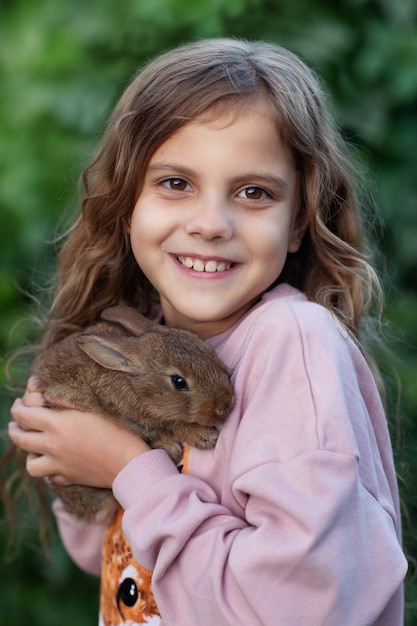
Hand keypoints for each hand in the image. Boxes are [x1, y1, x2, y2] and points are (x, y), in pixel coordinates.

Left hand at [9, 378, 149, 487]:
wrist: (130, 463)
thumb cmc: (117, 429)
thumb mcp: (91, 407)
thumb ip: (65, 400)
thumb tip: (45, 395)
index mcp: (57, 424)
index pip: (23, 414)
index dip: (18, 406)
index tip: (22, 401)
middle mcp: (53, 446)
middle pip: (20, 438)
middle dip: (14, 427)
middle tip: (17, 422)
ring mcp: (59, 465)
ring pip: (30, 464)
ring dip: (28, 453)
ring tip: (33, 445)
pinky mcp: (69, 478)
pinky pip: (50, 477)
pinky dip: (49, 470)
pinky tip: (55, 462)